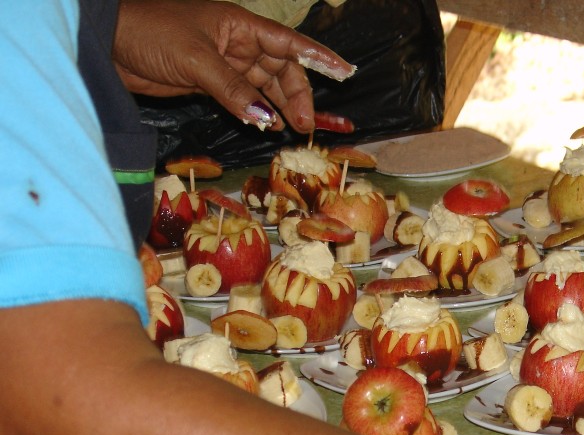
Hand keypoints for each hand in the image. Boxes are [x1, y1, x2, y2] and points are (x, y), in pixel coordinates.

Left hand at [112, 0, 354, 133]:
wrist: (108, 44)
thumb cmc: (151, 33)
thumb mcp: (196, 60)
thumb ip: (233, 89)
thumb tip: (266, 118)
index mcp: (240, 26)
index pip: (290, 43)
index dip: (319, 57)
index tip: (346, 72)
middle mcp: (238, 44)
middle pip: (281, 70)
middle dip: (298, 95)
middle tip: (305, 124)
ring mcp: (225, 64)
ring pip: (265, 87)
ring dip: (280, 107)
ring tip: (291, 129)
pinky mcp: (210, 84)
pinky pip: (244, 99)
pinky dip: (257, 112)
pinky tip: (266, 125)